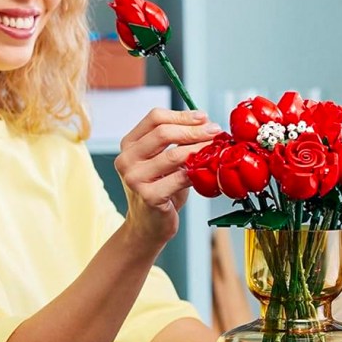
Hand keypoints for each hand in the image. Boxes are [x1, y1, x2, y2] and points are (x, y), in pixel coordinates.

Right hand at [115, 109, 219, 243]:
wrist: (149, 225)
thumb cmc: (160, 190)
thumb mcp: (163, 161)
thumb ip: (177, 142)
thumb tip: (205, 122)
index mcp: (129, 145)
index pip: (154, 118)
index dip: (182, 115)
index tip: (204, 117)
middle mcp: (126, 159)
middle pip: (162, 133)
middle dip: (193, 130)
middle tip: (214, 131)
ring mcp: (134, 179)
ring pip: (172, 155)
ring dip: (198, 149)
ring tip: (215, 148)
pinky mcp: (148, 196)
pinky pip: (179, 178)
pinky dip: (196, 172)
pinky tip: (207, 169)